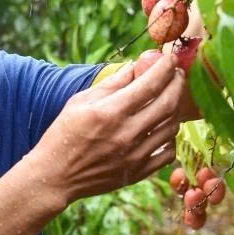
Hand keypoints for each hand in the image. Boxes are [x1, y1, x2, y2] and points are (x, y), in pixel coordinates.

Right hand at [30, 55, 184, 206]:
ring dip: (176, 109)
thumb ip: (111, 84)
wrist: (56, 176)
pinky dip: (170, 137)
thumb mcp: (80, 101)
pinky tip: (163, 128)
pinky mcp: (138, 172)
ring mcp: (135, 155)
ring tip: (170, 99)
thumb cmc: (64, 134)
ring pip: (172, 127)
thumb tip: (135, 66)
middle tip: (178, 75)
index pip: (150, 84)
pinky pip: (168, 152)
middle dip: (178, 84)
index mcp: (110, 112)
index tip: (171, 58)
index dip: (165, 67)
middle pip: (168, 103)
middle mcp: (126, 134)